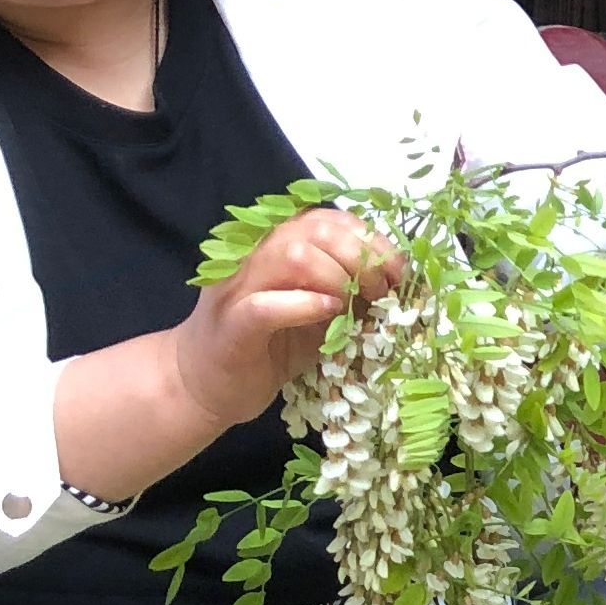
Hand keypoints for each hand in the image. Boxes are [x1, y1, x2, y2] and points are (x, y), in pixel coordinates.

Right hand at [170, 206, 397, 427]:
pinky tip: (328, 314)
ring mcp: (238, 287)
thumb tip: (398, 281)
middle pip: (314, 230)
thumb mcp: (321, 312)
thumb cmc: (270, 345)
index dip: (369, 239)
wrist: (208, 385)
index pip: (328, 219)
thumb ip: (350, 290)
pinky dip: (303, 305)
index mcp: (276, 244)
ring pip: (292, 255)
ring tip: (355, 304)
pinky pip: (266, 305)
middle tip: (382, 290)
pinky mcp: (231, 325)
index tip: (397, 271)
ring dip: (337, 277)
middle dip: (360, 256)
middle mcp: (254, 254)